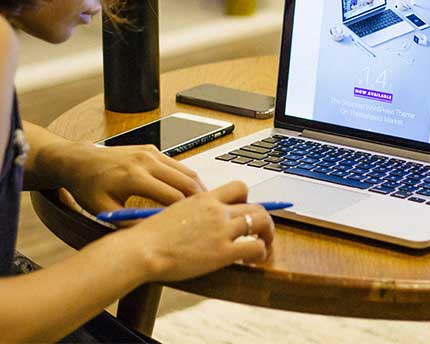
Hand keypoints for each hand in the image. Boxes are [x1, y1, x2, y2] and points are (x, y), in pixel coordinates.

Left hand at [59, 143, 205, 214]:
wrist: (81, 160)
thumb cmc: (90, 186)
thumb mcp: (104, 211)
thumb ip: (130, 223)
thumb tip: (153, 235)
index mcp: (134, 177)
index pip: (172, 197)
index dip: (186, 214)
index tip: (194, 226)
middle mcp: (146, 161)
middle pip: (185, 181)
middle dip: (199, 200)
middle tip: (209, 216)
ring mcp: (151, 152)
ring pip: (185, 170)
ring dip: (197, 187)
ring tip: (203, 205)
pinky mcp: (152, 149)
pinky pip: (176, 164)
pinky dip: (186, 178)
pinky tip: (189, 191)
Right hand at [130, 180, 274, 281]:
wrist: (143, 249)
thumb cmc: (150, 235)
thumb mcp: (174, 211)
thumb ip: (193, 211)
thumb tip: (198, 219)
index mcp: (205, 198)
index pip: (239, 187)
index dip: (247, 199)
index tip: (246, 210)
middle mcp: (217, 210)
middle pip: (255, 205)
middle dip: (263, 219)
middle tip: (260, 232)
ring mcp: (222, 229)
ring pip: (261, 221)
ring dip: (268, 234)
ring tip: (264, 245)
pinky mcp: (223, 252)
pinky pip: (255, 247)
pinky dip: (261, 253)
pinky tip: (252, 261)